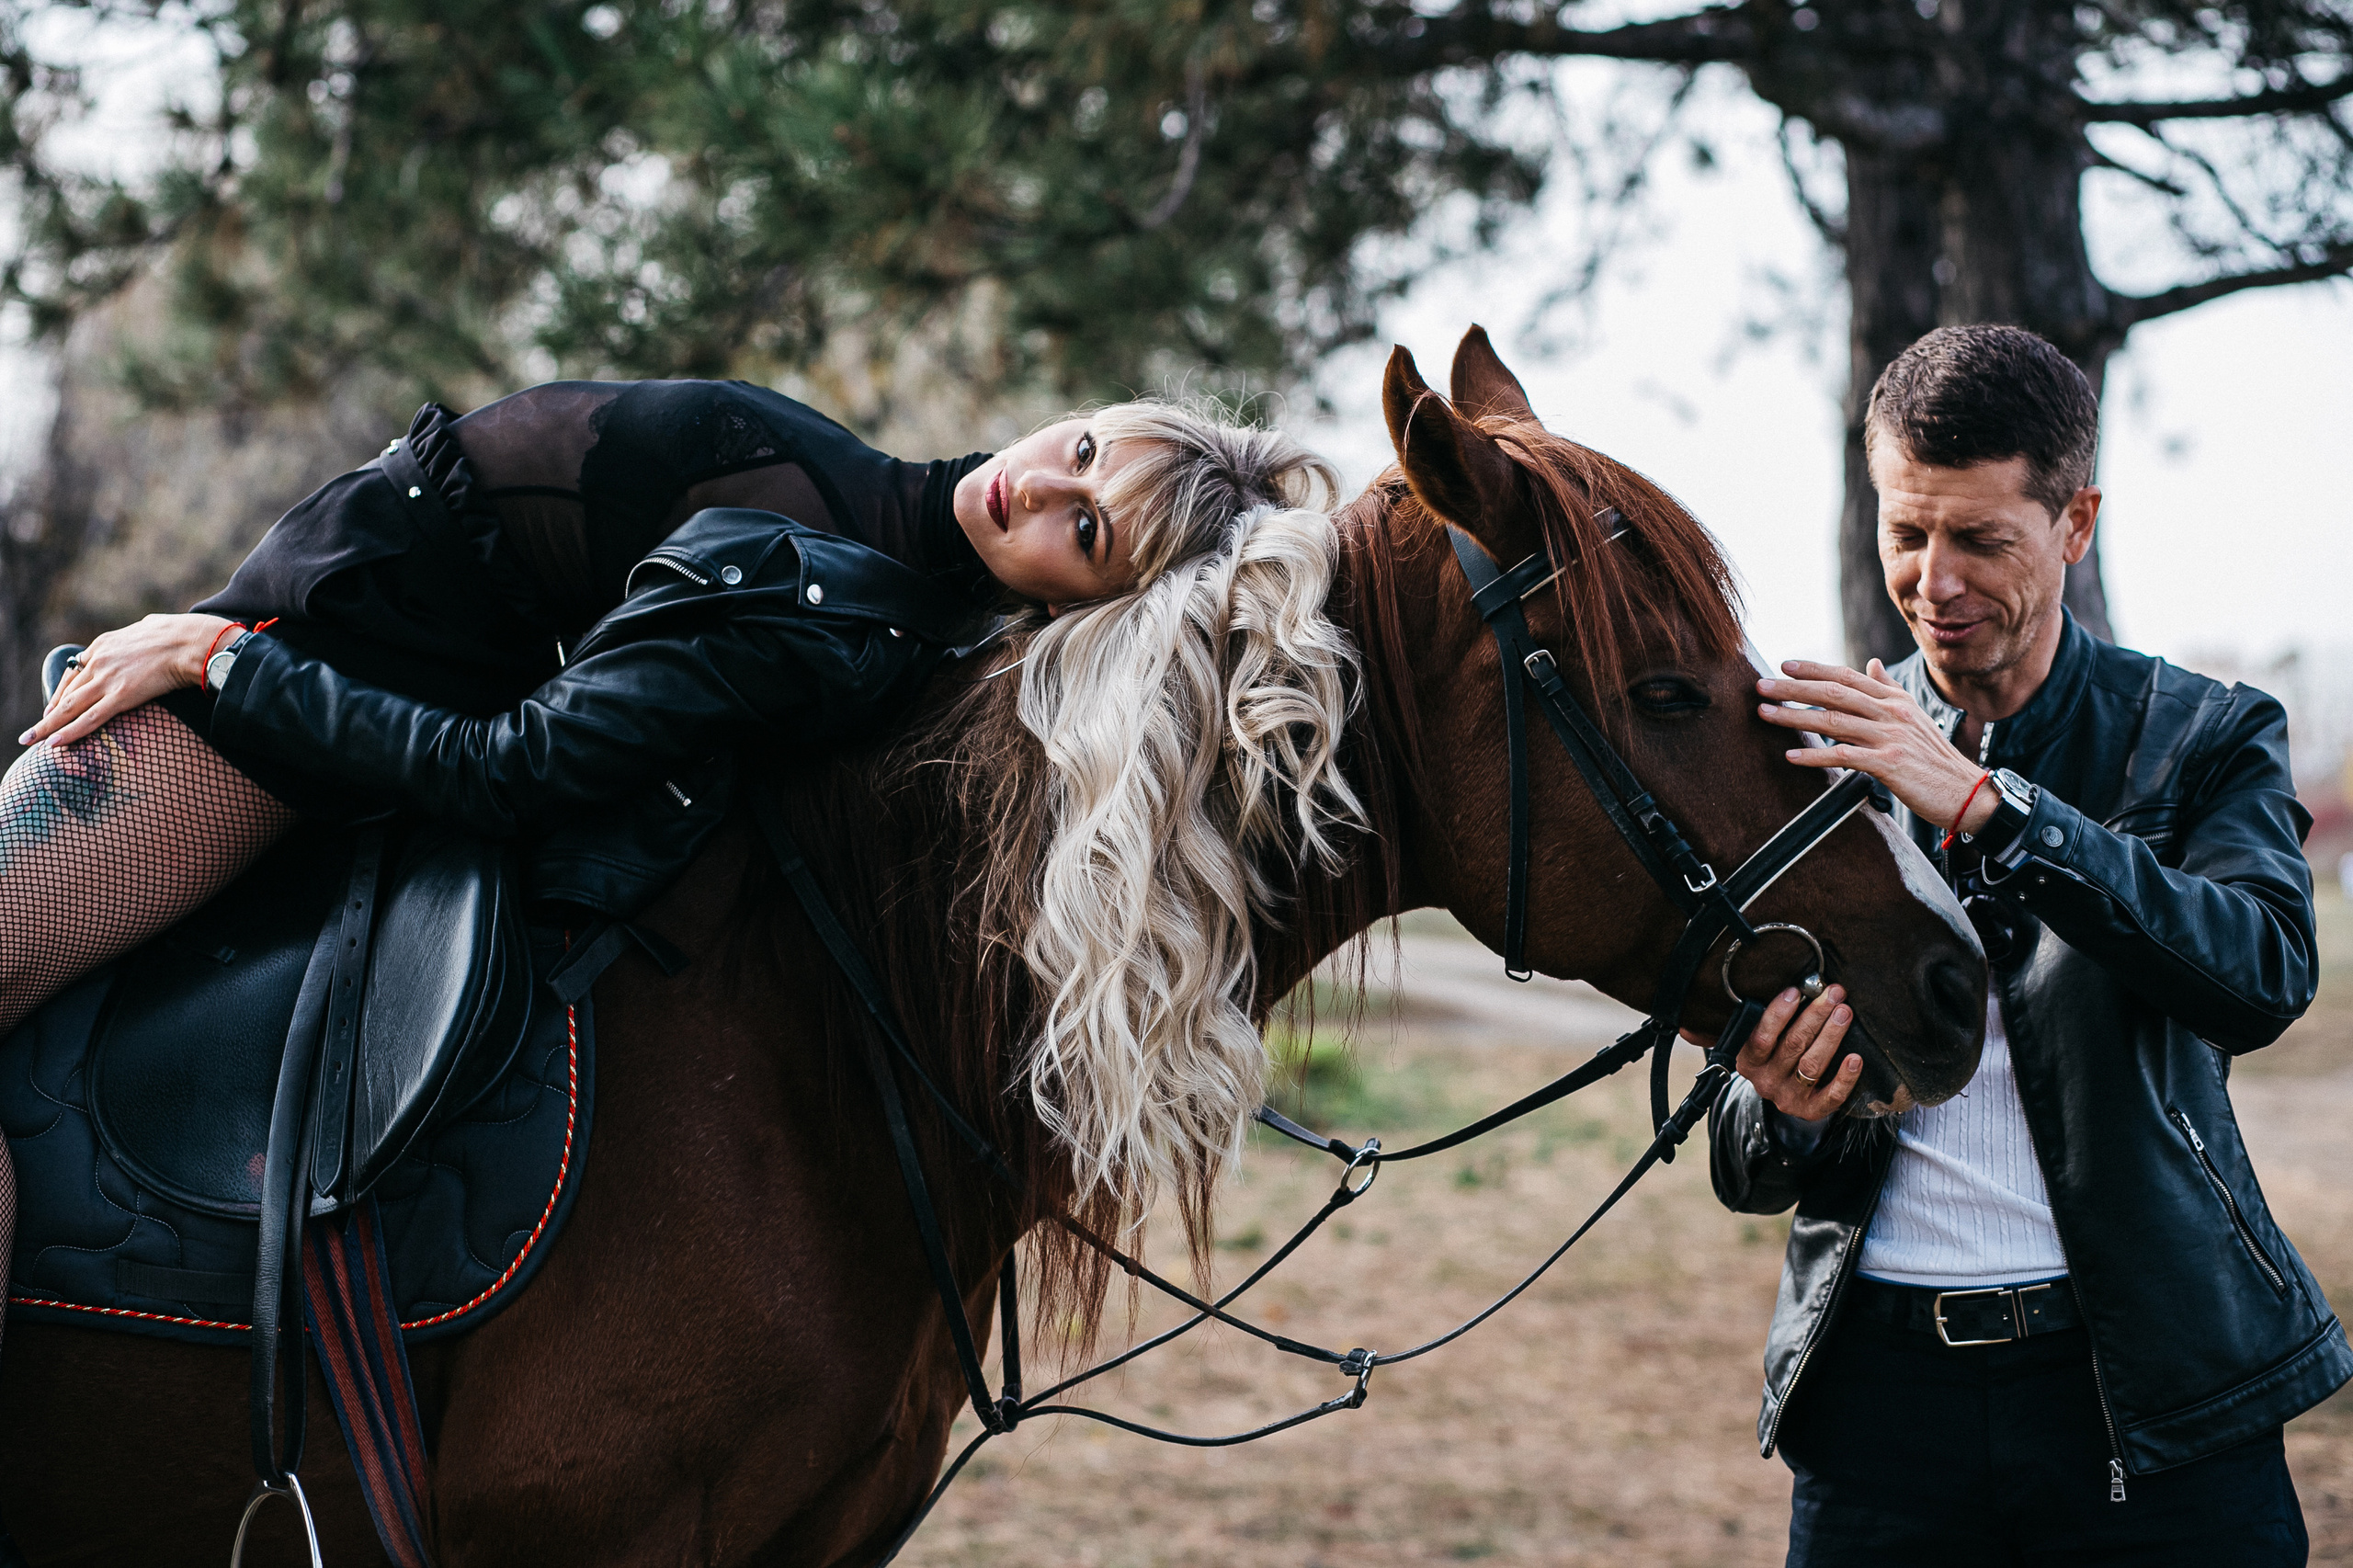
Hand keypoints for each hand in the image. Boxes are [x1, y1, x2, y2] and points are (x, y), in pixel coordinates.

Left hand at [21, 614, 235, 746]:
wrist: (191, 641)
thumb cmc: (180, 633)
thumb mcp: (150, 627)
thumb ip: (142, 634)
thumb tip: (151, 629)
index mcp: (104, 644)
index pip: (75, 672)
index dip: (62, 692)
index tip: (53, 706)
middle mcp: (98, 661)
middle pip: (66, 692)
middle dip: (48, 713)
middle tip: (32, 731)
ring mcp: (107, 679)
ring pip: (69, 707)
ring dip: (48, 726)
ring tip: (32, 740)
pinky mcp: (121, 696)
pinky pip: (90, 718)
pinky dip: (70, 731)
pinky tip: (54, 743)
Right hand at [1722, 984, 1862, 1120]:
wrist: (1782, 1094)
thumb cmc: (1775, 1055)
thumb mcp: (1764, 1040)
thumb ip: (1772, 1020)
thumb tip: (1799, 989)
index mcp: (1749, 1062)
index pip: (1761, 1037)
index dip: (1778, 1013)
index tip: (1796, 991)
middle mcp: (1766, 1082)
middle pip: (1793, 1045)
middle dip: (1816, 1016)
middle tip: (1834, 994)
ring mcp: (1788, 1098)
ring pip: (1812, 1065)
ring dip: (1831, 1036)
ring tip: (1845, 1013)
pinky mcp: (1810, 1110)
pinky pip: (1831, 1096)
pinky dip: (1845, 1077)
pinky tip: (1856, 1058)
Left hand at [1755, 659, 1996, 836]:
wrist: (1966, 791)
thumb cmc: (1934, 757)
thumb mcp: (1914, 715)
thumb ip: (1889, 689)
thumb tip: (1872, 663)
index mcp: (1894, 699)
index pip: (1847, 677)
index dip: (1814, 670)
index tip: (1784, 665)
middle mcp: (1891, 712)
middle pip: (1833, 694)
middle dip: (1793, 688)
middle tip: (1761, 686)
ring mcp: (1890, 737)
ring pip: (1833, 721)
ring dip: (1794, 717)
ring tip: (1765, 714)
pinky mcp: (1889, 764)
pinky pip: (1844, 756)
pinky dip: (1815, 755)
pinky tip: (1792, 756)